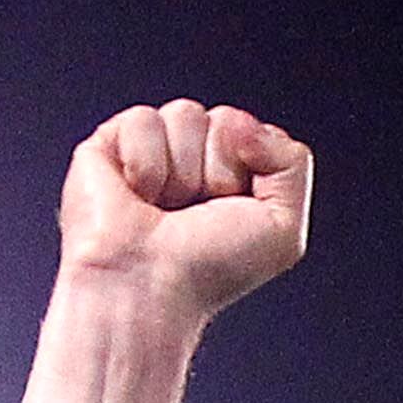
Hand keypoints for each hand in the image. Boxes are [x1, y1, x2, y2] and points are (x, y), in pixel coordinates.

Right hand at [22, 98, 315, 402]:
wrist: (148, 287)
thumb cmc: (207, 271)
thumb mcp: (283, 228)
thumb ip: (292, 162)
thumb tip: (242, 122)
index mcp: (233, 175)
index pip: (255, 131)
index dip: (251, 167)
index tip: (232, 208)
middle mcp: (194, 159)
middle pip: (225, 119)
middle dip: (218, 168)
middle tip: (195, 211)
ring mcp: (152, 149)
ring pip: (186, 114)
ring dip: (182, 171)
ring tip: (164, 207)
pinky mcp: (110, 143)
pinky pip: (144, 120)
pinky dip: (146, 164)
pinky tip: (137, 195)